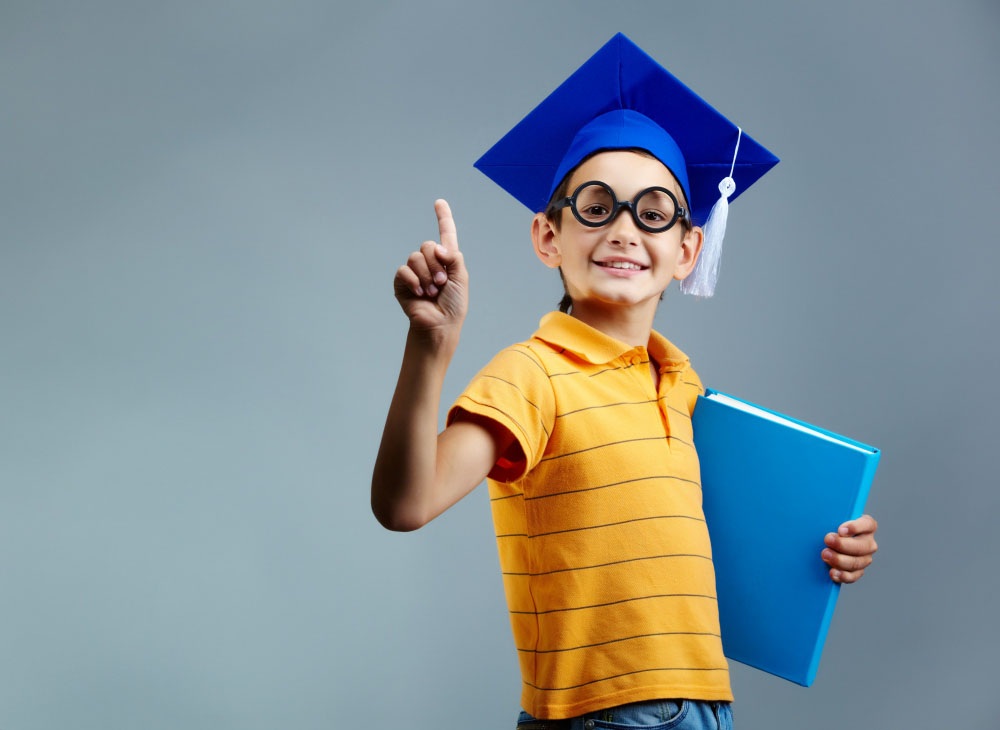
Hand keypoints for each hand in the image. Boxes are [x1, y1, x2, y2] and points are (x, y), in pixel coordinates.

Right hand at [394, 199, 467, 336]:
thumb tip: (436, 247)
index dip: (443, 218)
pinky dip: (414, 281)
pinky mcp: (402, 282)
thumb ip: (453, 258)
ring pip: (415, 257)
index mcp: (447, 260)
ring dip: (426, 276)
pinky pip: (404, 271)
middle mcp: (430, 263)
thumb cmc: (453, 305)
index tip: (439, 202)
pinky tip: (419, 294)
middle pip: (426, 246)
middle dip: (436, 265)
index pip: (445, 234)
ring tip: (431, 292)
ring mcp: (415, 272)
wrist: (440, 325)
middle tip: (441, 284)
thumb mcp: (461, 278)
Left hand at [822, 514, 877, 583]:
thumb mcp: (832, 519)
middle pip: (862, 546)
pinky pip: (853, 576)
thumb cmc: (830, 526)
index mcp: (866, 526)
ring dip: (840, 560)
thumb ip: (832, 517)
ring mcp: (865, 558)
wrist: (826, 543)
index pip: (868, 524)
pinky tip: (832, 572)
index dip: (855, 527)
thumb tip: (818, 514)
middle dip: (843, 544)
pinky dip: (843, 575)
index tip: (840, 529)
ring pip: (857, 562)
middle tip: (827, 540)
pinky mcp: (858, 571)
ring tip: (825, 555)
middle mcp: (868, 542)